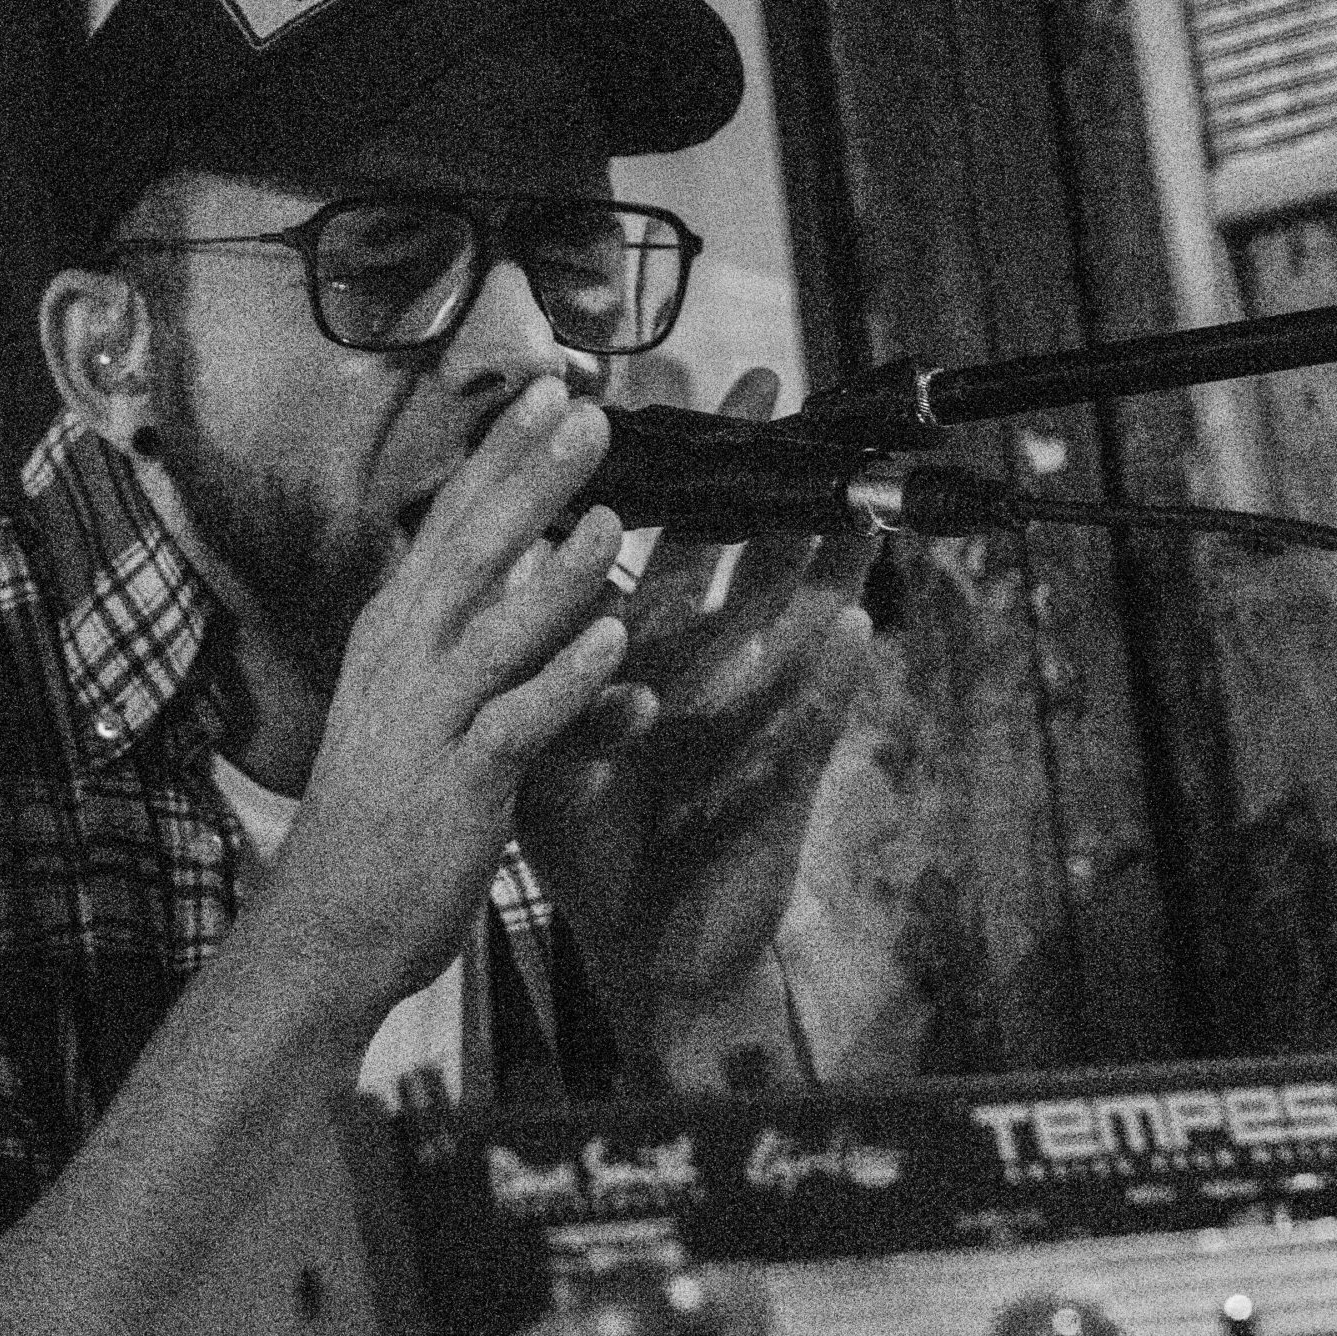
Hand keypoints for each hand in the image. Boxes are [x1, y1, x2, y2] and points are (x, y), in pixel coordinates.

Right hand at [258, 377, 627, 1027]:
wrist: (331, 922)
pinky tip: (613, 645)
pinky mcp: (457, 786)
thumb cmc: (386, 807)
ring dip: (555, 575)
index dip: (501, 454)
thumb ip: (473, 630)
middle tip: (589, 415)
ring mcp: (427, 723)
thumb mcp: (419, 698)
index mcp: (398, 633)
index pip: (451, 522)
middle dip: (529, 482)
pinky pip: (517, 725)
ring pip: (493, 632)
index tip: (552, 387)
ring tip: (614, 518)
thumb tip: (526, 556)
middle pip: (469, 554)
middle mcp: (404, 662)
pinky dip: (565, 683)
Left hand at [518, 370, 876, 1081]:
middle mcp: (708, 677)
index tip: (650, 385)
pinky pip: (810, 726)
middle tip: (762, 381)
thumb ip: (539, 665)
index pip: (657, 548)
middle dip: (743, 471)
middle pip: (732, 555)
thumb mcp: (553, 742)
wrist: (650, 954)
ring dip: (813, 554)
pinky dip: (830, 680)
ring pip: (788, 623)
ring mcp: (754, 727)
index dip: (654, 474)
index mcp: (650, 661)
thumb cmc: (603, 848)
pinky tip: (852, 628)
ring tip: (839, 481)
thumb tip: (483, 584)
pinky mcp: (780, 788)